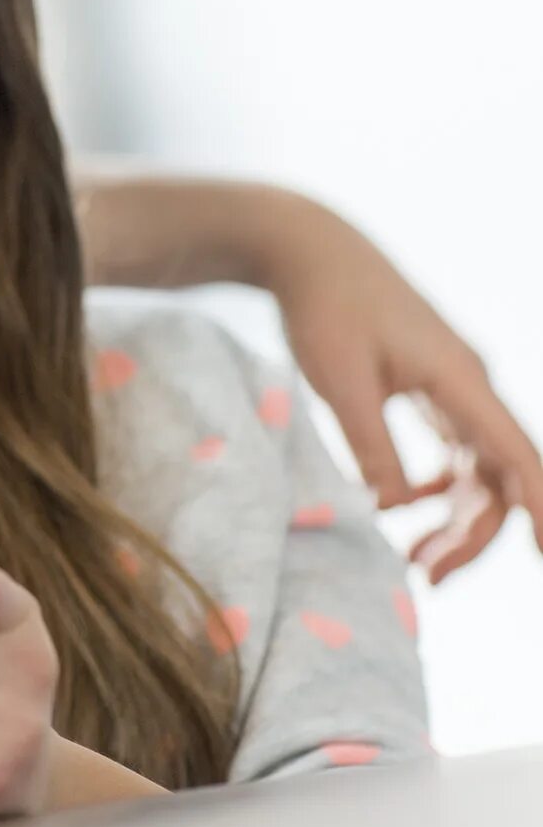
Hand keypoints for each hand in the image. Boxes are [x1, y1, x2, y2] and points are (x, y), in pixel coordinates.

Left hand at [259, 195, 542, 576]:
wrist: (308, 248)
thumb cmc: (323, 306)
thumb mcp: (338, 382)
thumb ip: (369, 445)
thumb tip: (389, 507)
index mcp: (460, 380)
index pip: (519, 457)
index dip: (542, 510)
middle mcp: (470, 385)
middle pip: (499, 476)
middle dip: (474, 534)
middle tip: (426, 578)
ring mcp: (454, 387)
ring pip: (476, 469)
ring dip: (452, 518)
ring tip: (413, 561)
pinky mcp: (431, 389)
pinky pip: (451, 452)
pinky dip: (429, 486)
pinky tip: (394, 506)